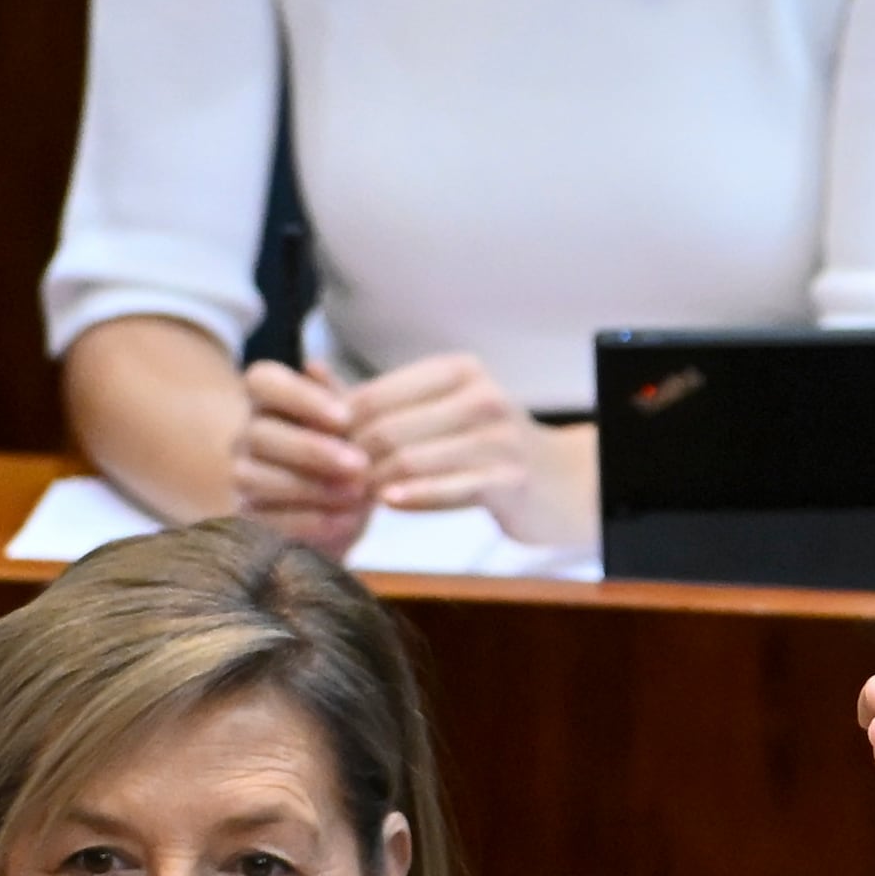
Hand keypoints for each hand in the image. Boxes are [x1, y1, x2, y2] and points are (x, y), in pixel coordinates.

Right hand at [232, 360, 376, 553]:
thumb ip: (337, 395)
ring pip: (256, 478)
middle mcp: (246, 435)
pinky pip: (268, 520)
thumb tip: (315, 365)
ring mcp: (241, 477)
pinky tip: (346, 519)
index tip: (346, 417)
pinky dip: (309, 521)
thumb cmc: (347, 447)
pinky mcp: (247, 517)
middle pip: (260, 433)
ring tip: (356, 493)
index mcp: (267, 399)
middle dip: (311, 450)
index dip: (301, 397)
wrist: (342, 503)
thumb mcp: (351, 421)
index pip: (262, 381)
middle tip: (359, 464)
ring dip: (310, 487)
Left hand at [331, 352, 594, 544]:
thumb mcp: (440, 409)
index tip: (318, 454)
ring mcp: (498, 438)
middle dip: (351, 460)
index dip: (336, 428)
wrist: (565, 481)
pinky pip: (447, 489)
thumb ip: (378, 397)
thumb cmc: (489, 446)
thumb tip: (309, 370)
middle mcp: (481, 396)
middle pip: (386, 430)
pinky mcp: (509, 479)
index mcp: (459, 371)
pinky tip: (391, 505)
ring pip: (409, 461)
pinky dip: (413, 498)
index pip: (374, 395)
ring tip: (354, 500)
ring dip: (374, 485)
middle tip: (329, 485)